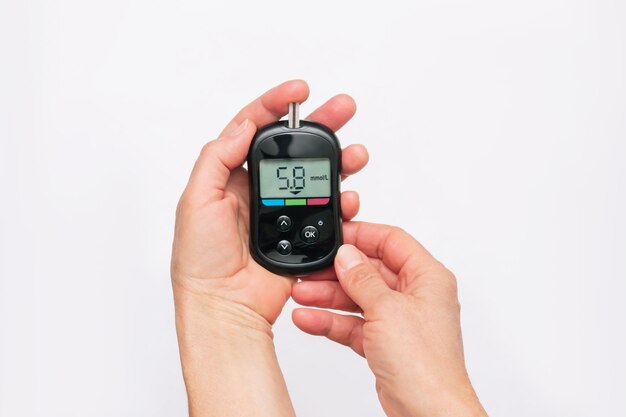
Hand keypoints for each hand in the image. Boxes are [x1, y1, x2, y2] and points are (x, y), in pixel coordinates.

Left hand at [171, 80, 367, 325]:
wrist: (224, 305)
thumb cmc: (201, 260)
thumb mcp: (196, 199)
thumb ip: (218, 157)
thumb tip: (246, 125)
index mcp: (231, 176)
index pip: (254, 129)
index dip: (276, 105)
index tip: (299, 91)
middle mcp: (259, 189)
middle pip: (294, 148)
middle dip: (320, 125)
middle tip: (344, 109)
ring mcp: (282, 212)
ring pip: (317, 177)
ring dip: (339, 162)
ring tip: (355, 155)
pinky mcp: (301, 235)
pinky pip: (327, 212)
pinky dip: (342, 202)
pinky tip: (349, 198)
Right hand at [292, 222, 486, 416]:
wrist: (427, 411)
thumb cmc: (425, 364)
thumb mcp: (387, 309)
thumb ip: (362, 279)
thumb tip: (347, 255)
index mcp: (427, 277)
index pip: (392, 241)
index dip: (362, 235)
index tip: (336, 234)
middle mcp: (415, 295)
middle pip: (370, 271)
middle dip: (337, 271)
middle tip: (310, 269)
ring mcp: (399, 320)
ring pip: (358, 298)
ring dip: (329, 296)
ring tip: (301, 293)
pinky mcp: (385, 342)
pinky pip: (353, 323)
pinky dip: (332, 321)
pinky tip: (309, 318)